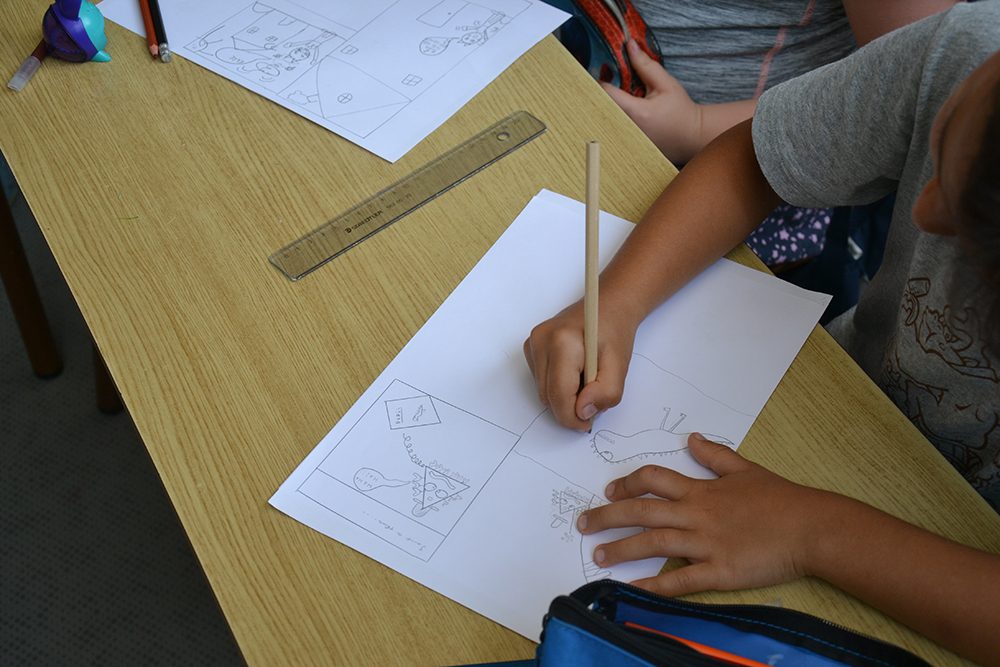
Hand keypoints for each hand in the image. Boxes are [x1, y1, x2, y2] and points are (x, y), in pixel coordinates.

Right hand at [523, 301, 637, 430]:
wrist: (607, 306)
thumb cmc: (614, 332)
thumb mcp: (620, 365)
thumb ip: (606, 392)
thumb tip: (583, 412)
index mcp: (562, 342)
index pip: (558, 395)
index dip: (572, 418)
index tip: (587, 423)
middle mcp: (541, 341)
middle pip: (548, 397)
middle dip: (571, 407)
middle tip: (595, 397)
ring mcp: (532, 343)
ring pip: (543, 392)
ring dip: (565, 396)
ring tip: (586, 380)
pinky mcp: (530, 348)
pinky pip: (542, 382)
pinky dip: (559, 386)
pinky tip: (574, 372)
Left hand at [577, 433, 835, 594]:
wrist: (812, 528)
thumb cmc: (781, 499)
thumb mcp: (746, 469)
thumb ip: (715, 456)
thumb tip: (691, 439)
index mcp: (702, 490)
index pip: (653, 480)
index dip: (627, 484)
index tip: (609, 491)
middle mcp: (697, 514)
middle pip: (642, 511)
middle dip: (607, 516)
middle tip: (583, 523)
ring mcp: (706, 544)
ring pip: (653, 544)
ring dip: (621, 549)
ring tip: (598, 555)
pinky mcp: (720, 571)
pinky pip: (680, 580)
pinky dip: (654, 586)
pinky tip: (632, 590)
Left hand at [603, 40, 704, 164]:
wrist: (690, 135)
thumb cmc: (680, 111)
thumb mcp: (666, 84)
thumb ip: (645, 65)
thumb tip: (630, 45)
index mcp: (636, 112)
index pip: (605, 92)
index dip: (600, 77)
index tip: (600, 67)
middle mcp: (625, 127)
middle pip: (600, 104)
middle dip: (600, 89)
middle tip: (604, 76)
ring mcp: (624, 137)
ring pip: (603, 114)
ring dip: (605, 101)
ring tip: (614, 89)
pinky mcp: (624, 141)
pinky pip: (611, 123)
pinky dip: (612, 112)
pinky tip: (621, 104)